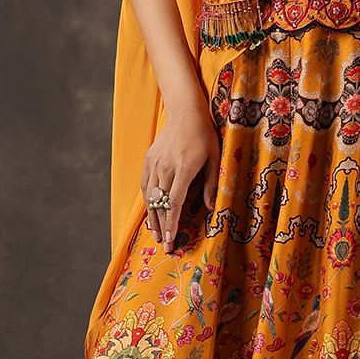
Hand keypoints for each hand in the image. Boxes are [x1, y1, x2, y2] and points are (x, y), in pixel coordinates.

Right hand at [141, 102, 220, 253]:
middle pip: (159, 204)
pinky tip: (151, 212)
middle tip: (164, 245)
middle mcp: (165, 167)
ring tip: (156, 233)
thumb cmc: (204, 136)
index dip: (171, 224)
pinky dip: (147, 201)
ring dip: (152, 217)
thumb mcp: (214, 159)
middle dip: (162, 227)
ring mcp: (154, 163)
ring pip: (149, 197)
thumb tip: (210, 209)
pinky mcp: (148, 160)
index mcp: (183, 169)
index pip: (173, 203)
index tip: (170, 239)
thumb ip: (211, 185)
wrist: (184, 113)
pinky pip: (145, 185)